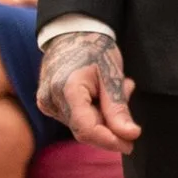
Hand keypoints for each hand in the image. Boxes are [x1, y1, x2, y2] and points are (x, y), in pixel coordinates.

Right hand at [39, 25, 140, 149]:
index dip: (110, 140)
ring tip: (117, 86)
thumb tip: (130, 135)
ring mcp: (47, 103)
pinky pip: (75, 118)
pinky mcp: (48, 104)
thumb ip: (118, 107)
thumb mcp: (112, 74)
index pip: (87, 129)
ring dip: (104, 114)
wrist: (71, 33)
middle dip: (110, 124)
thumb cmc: (94, 48)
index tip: (131, 144)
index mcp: (67, 89)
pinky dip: (93, 111)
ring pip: (82, 125)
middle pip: (85, 129)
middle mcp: (51, 100)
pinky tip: (101, 92)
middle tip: (127, 94)